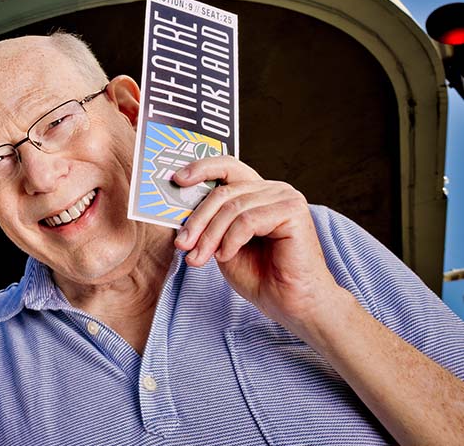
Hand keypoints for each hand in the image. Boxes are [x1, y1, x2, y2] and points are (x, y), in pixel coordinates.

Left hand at [172, 156, 339, 329]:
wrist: (290, 304)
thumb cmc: (259, 275)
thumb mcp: (222, 243)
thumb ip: (208, 222)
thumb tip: (177, 207)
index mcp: (257, 191)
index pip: (227, 166)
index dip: (201, 168)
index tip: (177, 180)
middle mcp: (273, 189)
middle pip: (223, 192)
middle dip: (197, 220)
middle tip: (182, 244)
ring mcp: (285, 197)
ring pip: (232, 207)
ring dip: (210, 235)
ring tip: (199, 258)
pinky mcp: (293, 211)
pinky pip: (247, 220)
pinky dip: (230, 240)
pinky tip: (226, 256)